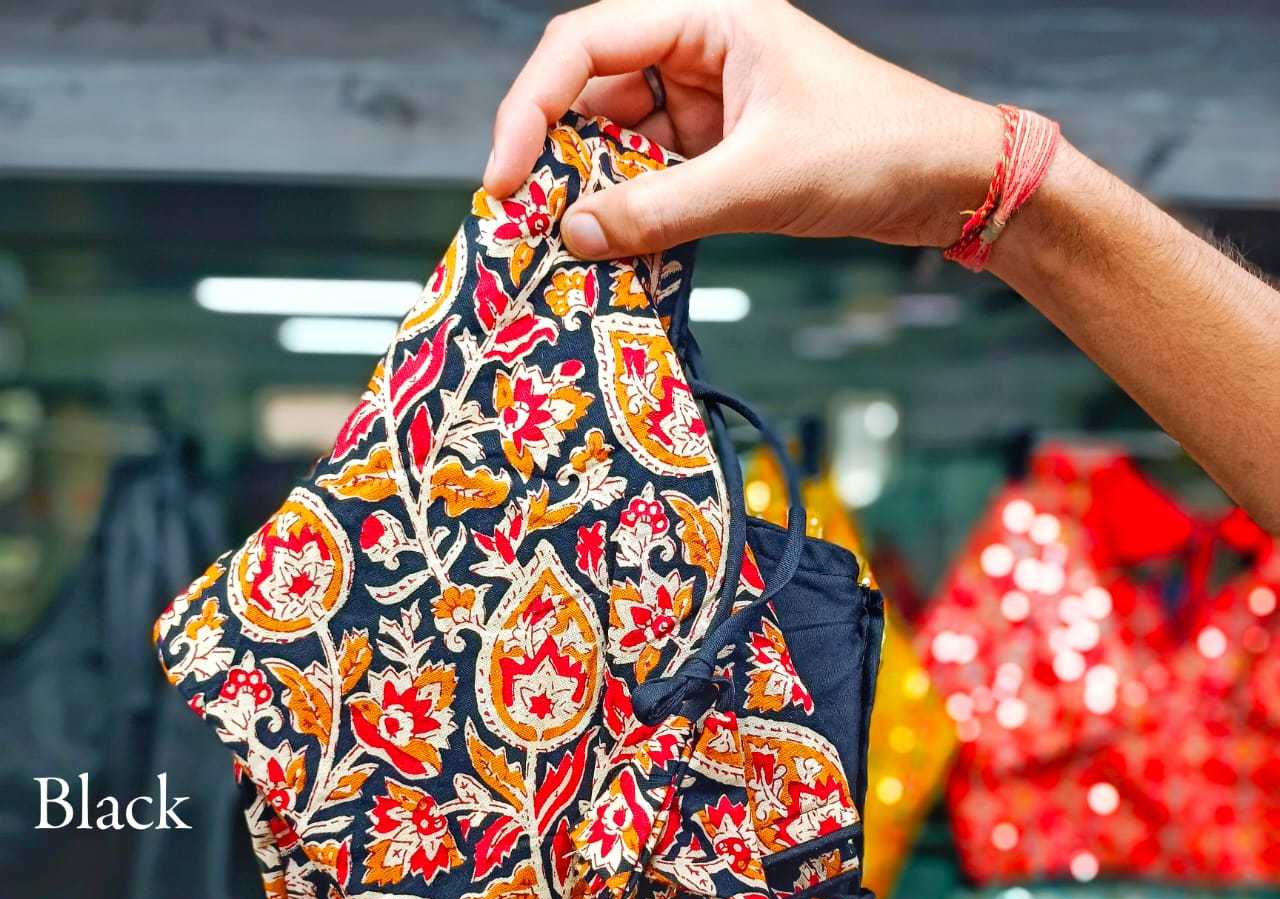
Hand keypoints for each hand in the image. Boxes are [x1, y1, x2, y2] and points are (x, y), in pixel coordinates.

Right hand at [484, 0, 1003, 258]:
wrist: (948, 182)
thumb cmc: (875, 149)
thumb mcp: (759, 180)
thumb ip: (661, 210)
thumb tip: (572, 234)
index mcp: (709, 17)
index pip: (585, 43)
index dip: (531, 107)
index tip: (504, 177)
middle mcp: (699, 52)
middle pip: (591, 94)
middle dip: (554, 157)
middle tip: (523, 223)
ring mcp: (708, 106)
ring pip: (619, 145)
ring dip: (591, 194)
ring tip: (566, 248)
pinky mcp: (720, 154)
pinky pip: (653, 182)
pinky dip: (631, 216)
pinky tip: (614, 252)